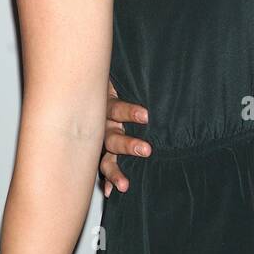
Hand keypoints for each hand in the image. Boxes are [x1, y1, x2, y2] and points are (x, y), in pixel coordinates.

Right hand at [100, 78, 149, 196]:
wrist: (90, 87)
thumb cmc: (118, 82)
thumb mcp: (123, 78)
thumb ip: (135, 77)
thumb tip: (163, 61)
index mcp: (106, 104)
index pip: (116, 108)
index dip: (129, 112)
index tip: (146, 116)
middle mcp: (101, 124)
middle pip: (111, 136)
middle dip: (127, 145)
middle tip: (146, 150)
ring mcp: (99, 139)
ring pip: (104, 156)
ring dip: (114, 171)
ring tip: (124, 184)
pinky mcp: (100, 151)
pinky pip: (101, 167)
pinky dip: (107, 180)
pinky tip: (111, 191)